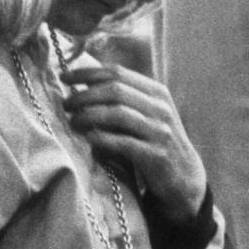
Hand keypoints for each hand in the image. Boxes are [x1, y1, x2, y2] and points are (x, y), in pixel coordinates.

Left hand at [60, 63, 205, 220]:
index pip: (118, 72)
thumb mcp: (147, 113)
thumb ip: (124, 98)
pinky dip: (102, 138)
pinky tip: (88, 138)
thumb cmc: (155, 141)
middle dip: (85, 95)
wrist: (184, 176)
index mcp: (157, 91)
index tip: (65, 76)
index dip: (88, 72)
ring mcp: (160, 130)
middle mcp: (160, 107)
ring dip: (89, 115)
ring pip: (118, 114)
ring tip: (72, 121)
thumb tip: (83, 83)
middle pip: (115, 90)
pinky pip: (123, 142)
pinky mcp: (156, 154)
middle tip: (66, 104)